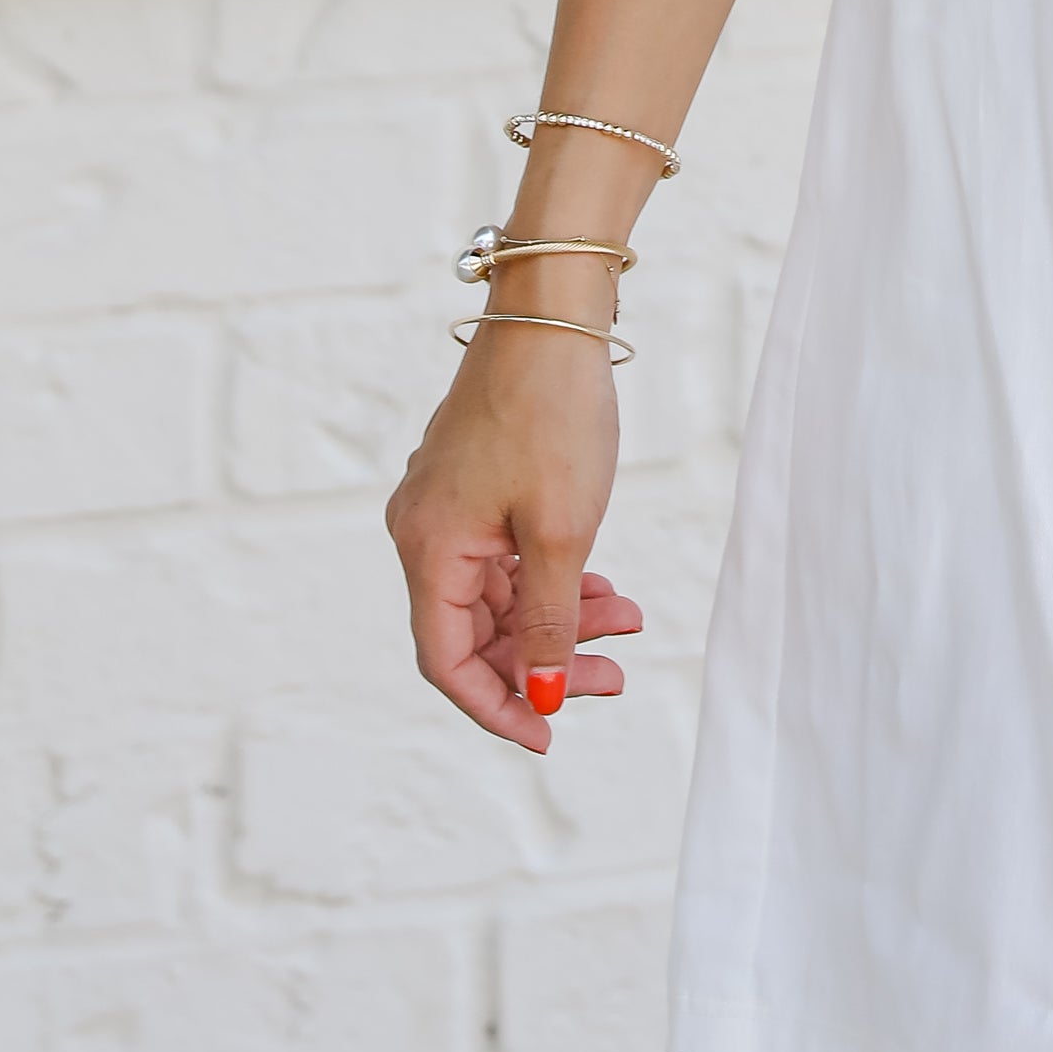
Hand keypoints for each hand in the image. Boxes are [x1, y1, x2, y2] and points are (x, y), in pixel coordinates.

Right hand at [385, 329, 637, 753]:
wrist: (553, 316)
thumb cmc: (553, 416)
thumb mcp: (562, 533)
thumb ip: (550, 621)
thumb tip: (542, 695)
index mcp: (429, 550)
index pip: (447, 661)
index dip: (497, 706)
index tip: (549, 735)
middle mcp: (424, 532)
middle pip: (478, 631)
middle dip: (545, 660)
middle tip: (613, 678)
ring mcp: (448, 505)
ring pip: (500, 593)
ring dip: (560, 616)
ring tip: (628, 623)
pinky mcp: (476, 482)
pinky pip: (507, 555)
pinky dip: (553, 577)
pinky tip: (603, 586)